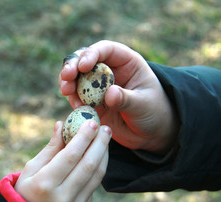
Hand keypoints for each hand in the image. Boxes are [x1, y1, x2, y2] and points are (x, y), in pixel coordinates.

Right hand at [14, 120, 111, 201]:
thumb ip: (50, 148)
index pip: (70, 156)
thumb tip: (61, 125)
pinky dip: (101, 164)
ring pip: (97, 173)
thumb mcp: (31, 168)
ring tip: (106, 136)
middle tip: (104, 127)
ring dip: (104, 152)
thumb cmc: (28, 190)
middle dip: (99, 142)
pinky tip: (101, 152)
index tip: (91, 122)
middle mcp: (62, 196)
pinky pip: (96, 182)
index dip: (83, 137)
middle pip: (88, 164)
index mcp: (45, 184)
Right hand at [59, 40, 178, 154]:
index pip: (106, 49)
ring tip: (66, 91)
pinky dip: (72, 99)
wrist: (150, 133)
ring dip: (68, 82)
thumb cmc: (154, 113)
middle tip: (66, 77)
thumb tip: (109, 94)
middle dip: (72, 65)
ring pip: (76, 77)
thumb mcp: (144, 105)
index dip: (92, 53)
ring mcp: (98, 86)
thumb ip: (127, 99)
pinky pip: (77, 96)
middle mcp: (109, 70)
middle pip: (85, 59)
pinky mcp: (91, 101)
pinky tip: (76, 106)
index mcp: (126, 62)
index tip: (83, 66)